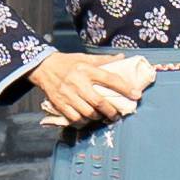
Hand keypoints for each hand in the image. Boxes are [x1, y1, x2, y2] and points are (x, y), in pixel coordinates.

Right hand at [24, 50, 154, 129]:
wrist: (43, 67)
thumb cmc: (68, 62)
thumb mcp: (85, 58)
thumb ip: (104, 60)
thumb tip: (122, 57)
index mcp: (86, 69)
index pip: (109, 79)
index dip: (124, 88)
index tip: (136, 95)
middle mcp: (78, 82)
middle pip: (99, 102)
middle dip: (111, 111)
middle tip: (117, 115)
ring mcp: (68, 95)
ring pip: (87, 113)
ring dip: (98, 117)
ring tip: (102, 117)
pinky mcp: (60, 104)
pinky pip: (74, 118)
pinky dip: (83, 122)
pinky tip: (87, 120)